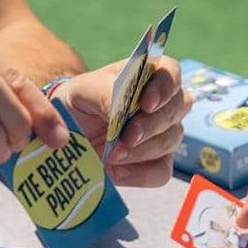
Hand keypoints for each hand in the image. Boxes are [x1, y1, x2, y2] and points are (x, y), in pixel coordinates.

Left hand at [56, 55, 190, 186]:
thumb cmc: (82, 102)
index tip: (146, 103)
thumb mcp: (84, 90)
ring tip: (113, 156)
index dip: (164, 88)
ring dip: (142, 151)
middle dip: (151, 125)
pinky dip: (140, 175)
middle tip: (127, 137)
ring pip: (170, 141)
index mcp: (149, 75)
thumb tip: (119, 112)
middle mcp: (164, 103)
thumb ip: (103, 93)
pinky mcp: (159, 162)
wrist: (71, 130)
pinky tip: (117, 172)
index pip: (171, 73)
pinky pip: (161, 172)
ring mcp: (165, 133)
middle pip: (176, 110)